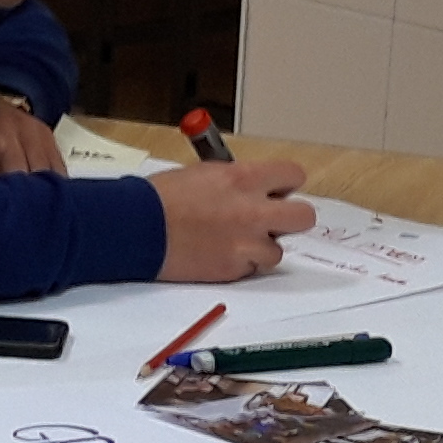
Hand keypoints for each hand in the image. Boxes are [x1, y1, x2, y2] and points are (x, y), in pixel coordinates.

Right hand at [149, 159, 313, 281]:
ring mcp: (245, 243)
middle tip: (272, 220)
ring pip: (278, 251)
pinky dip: (241, 264)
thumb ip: (236, 180)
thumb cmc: (162, 197)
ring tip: (237, 242)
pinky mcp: (232, 269)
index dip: (287, 184)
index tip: (279, 190)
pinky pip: (252, 269)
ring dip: (262, 247)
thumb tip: (252, 188)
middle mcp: (252, 211)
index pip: (293, 175)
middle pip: (304, 216)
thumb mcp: (204, 173)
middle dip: (291, 218)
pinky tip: (220, 255)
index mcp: (244, 178)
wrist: (138, 227)